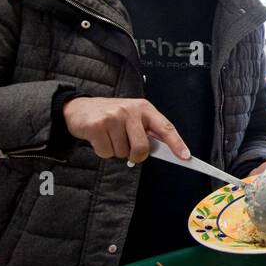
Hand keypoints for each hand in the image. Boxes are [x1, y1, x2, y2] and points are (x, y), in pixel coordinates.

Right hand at [62, 97, 188, 162]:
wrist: (79, 108)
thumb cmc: (111, 116)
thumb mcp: (132, 117)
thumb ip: (147, 131)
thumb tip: (165, 150)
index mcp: (144, 108)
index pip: (165, 128)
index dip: (177, 143)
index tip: (186, 157)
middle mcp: (130, 110)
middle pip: (142, 148)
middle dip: (135, 155)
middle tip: (127, 149)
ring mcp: (113, 117)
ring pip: (122, 152)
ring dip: (116, 151)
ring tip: (110, 137)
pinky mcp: (97, 125)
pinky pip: (106, 152)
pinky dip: (102, 151)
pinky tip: (99, 138)